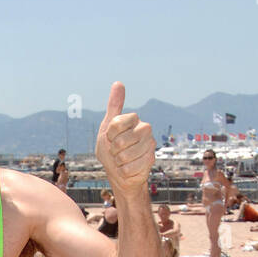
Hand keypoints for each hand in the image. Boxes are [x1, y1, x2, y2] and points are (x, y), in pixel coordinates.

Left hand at [95, 82, 154, 196]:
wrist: (119, 173)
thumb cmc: (111, 150)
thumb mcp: (107, 127)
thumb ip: (114, 106)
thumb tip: (118, 83)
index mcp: (133, 119)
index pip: (116, 123)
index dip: (109, 134)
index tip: (110, 137)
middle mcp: (145, 129)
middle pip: (121, 141)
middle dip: (113, 150)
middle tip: (117, 151)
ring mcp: (149, 144)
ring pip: (125, 156)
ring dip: (118, 162)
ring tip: (122, 160)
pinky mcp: (150, 160)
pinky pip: (129, 168)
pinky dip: (123, 171)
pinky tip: (128, 168)